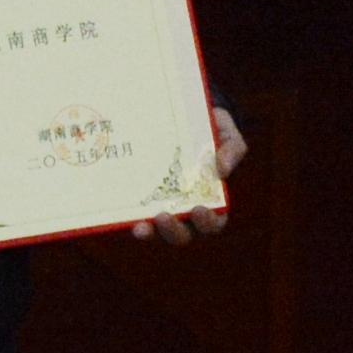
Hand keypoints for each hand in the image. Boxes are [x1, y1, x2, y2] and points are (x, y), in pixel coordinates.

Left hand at [128, 104, 251, 241]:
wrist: (180, 118)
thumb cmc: (209, 129)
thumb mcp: (226, 133)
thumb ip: (231, 148)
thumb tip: (223, 168)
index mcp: (210, 200)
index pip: (214, 221)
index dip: (208, 221)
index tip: (199, 209)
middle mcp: (185, 210)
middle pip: (182, 235)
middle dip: (173, 231)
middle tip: (163, 217)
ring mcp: (160, 207)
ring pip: (156, 232)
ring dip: (150, 232)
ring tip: (141, 226)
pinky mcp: (139, 201)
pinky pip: (133, 216)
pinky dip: (128, 219)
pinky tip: (121, 214)